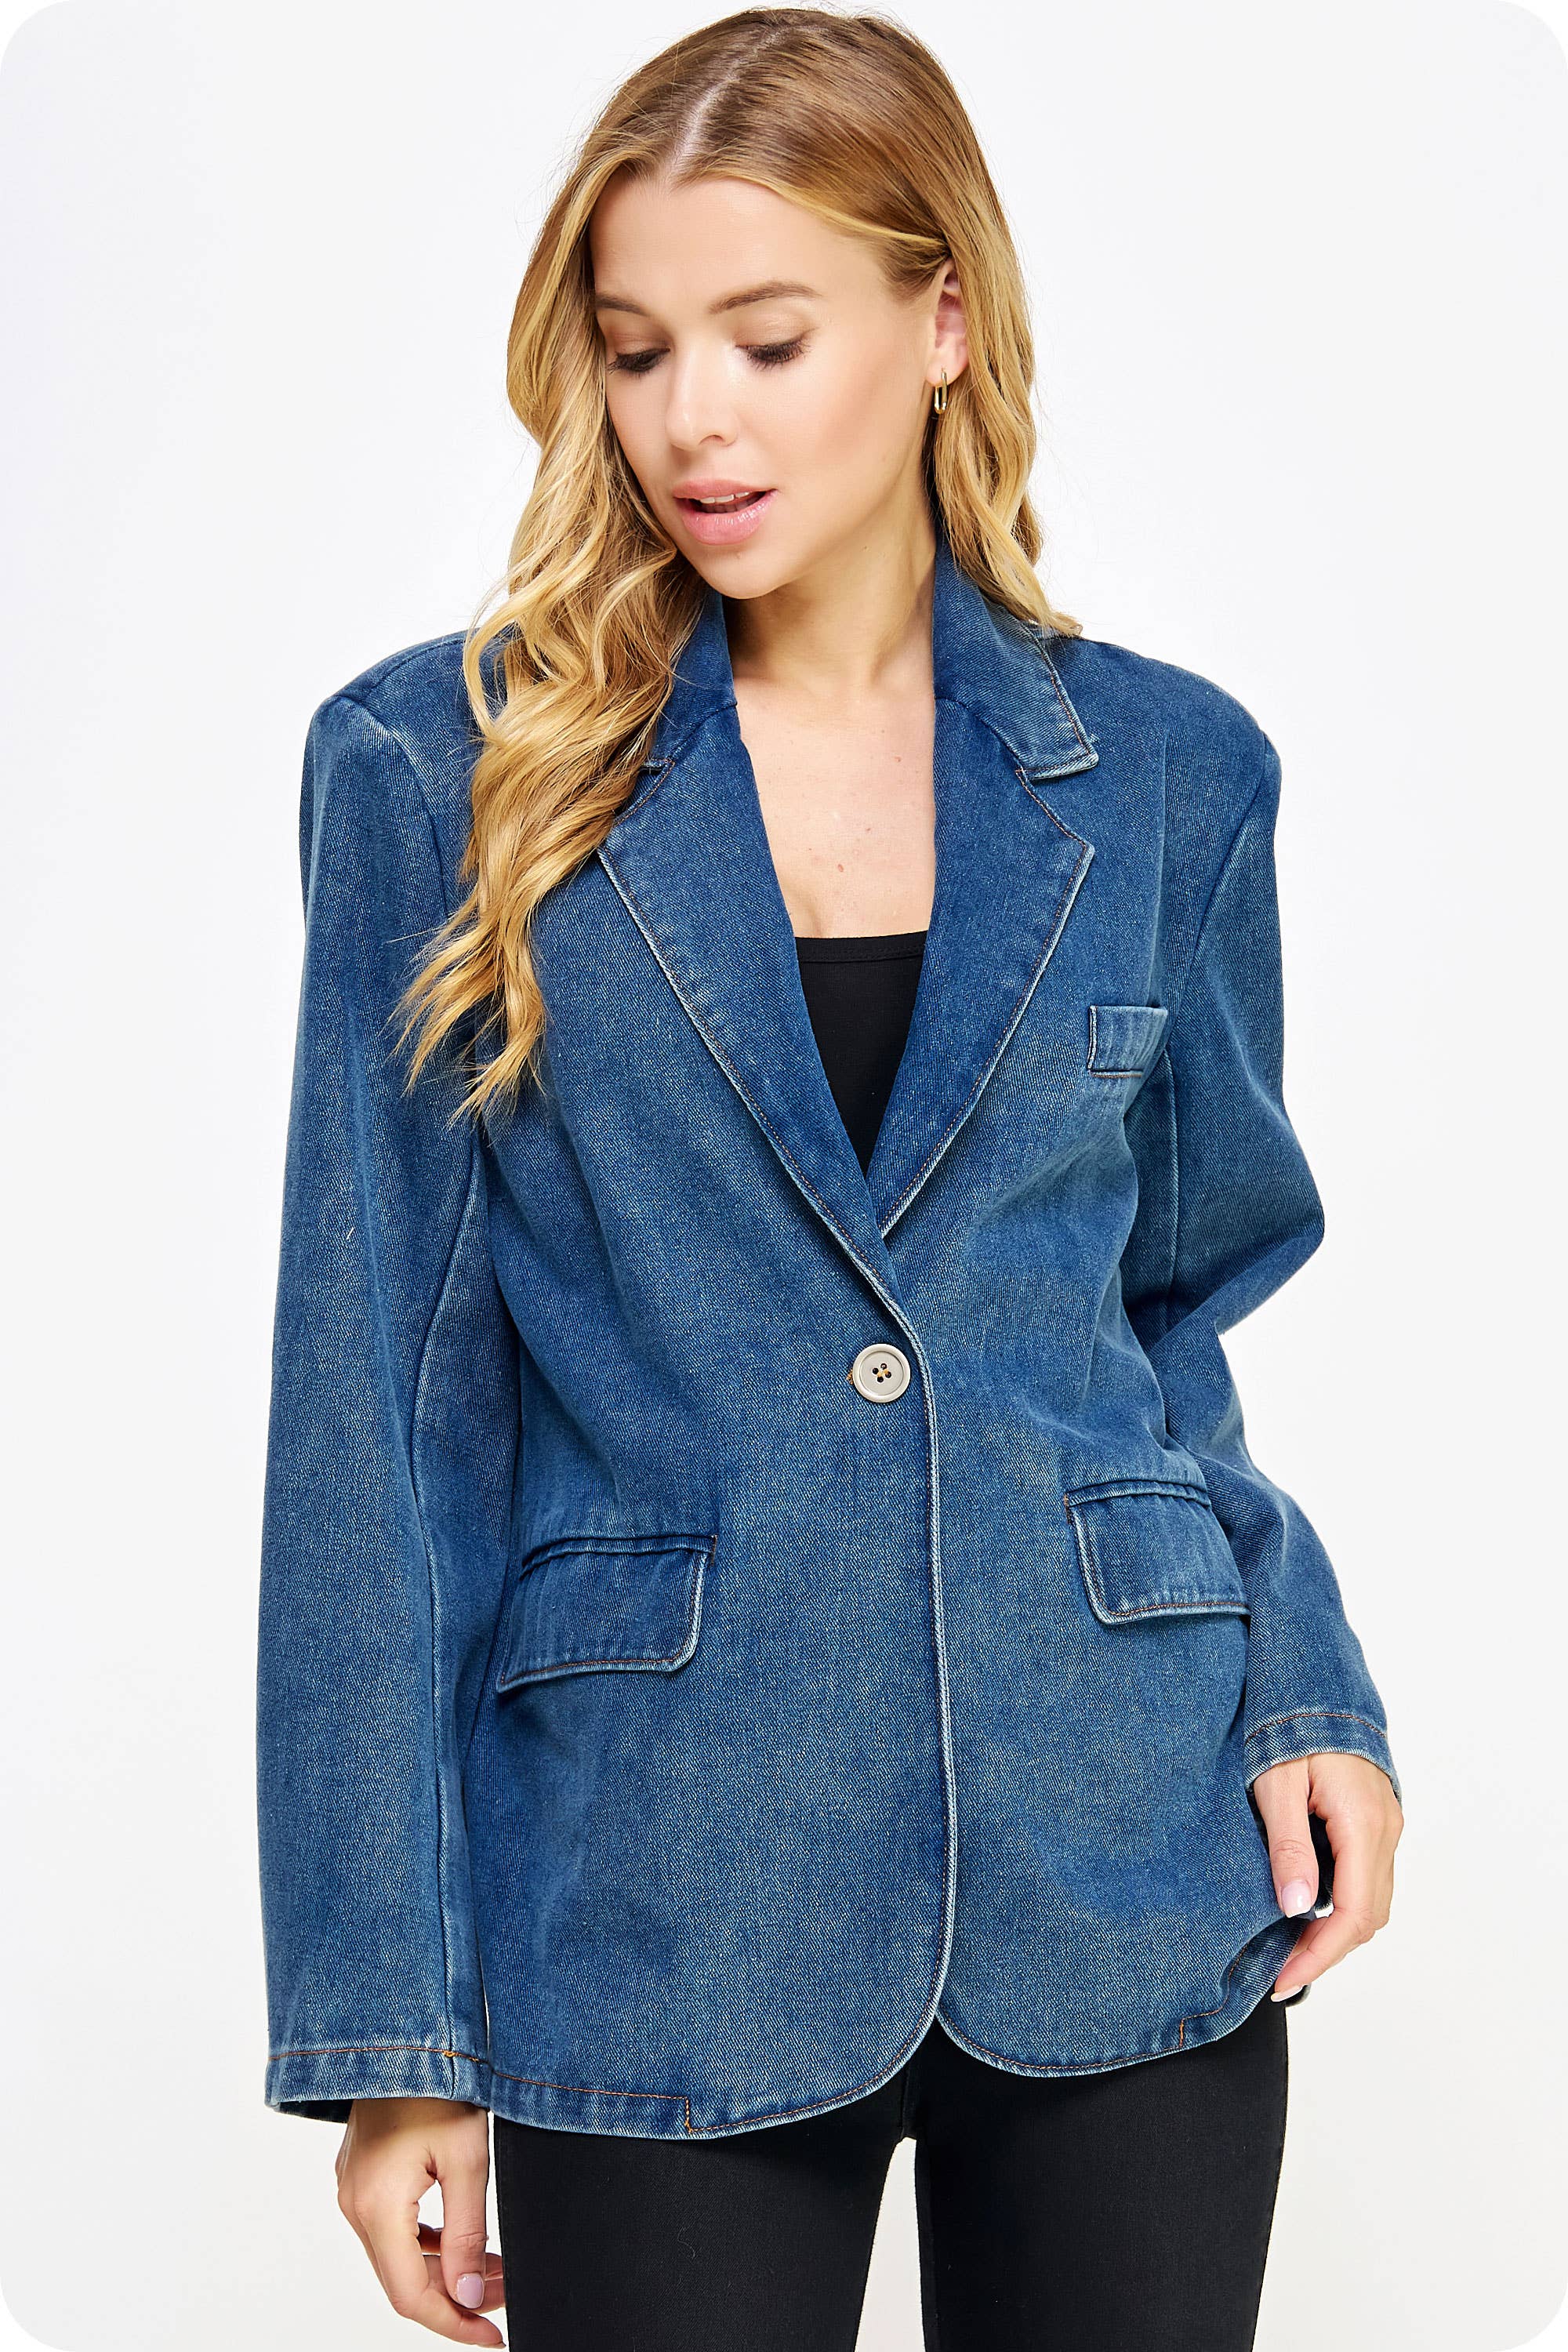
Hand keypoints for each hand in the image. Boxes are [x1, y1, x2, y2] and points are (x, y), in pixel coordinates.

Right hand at [335, 2097, 504, 2342]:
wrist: (404, 2028)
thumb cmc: (438, 2080)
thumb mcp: (469, 2157)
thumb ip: (468, 2233)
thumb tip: (470, 2295)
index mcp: (376, 2206)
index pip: (411, 2296)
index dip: (454, 2324)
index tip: (492, 2337)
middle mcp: (353, 2203)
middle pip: (403, 2280)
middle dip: (457, 2296)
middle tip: (505, 2293)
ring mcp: (353, 2188)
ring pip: (397, 2256)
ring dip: (444, 2269)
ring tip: (494, 2265)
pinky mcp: (362, 2175)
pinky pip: (392, 2228)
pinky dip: (427, 2242)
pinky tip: (463, 2238)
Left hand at [1251, 1750, 1402, 2000]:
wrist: (1316, 1683)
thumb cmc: (1292, 1726)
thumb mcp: (1278, 1785)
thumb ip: (1288, 1846)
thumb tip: (1295, 1908)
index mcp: (1363, 1825)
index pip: (1352, 1914)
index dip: (1319, 1955)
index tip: (1282, 1980)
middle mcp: (1385, 1830)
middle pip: (1368, 1916)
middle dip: (1326, 1951)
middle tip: (1280, 1972)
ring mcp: (1386, 1826)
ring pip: (1371, 1901)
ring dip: (1334, 1931)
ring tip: (1288, 1947)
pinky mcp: (1376, 1821)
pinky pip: (1366, 1877)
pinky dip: (1340, 1904)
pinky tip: (1304, 1908)